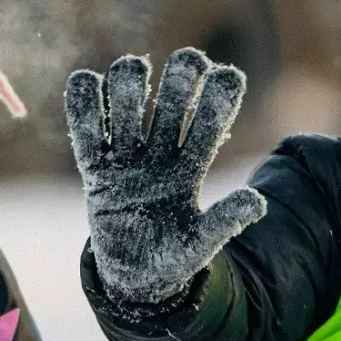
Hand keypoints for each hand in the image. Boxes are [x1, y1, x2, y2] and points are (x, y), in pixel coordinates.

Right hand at [66, 50, 264, 305]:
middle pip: (172, 98)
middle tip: (188, 62)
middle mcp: (160, 153)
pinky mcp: (95, 168)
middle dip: (181, 75)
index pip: (209, 119)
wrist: (133, 278)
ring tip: (133, 73)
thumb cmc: (173, 259)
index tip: (226, 75)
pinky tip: (87, 83)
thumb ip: (224, 222)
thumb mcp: (200, 247)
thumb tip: (256, 201)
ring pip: (127, 102)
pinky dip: (83, 101)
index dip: (220, 94)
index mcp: (191, 167)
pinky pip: (86, 128)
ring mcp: (126, 157)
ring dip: (130, 79)